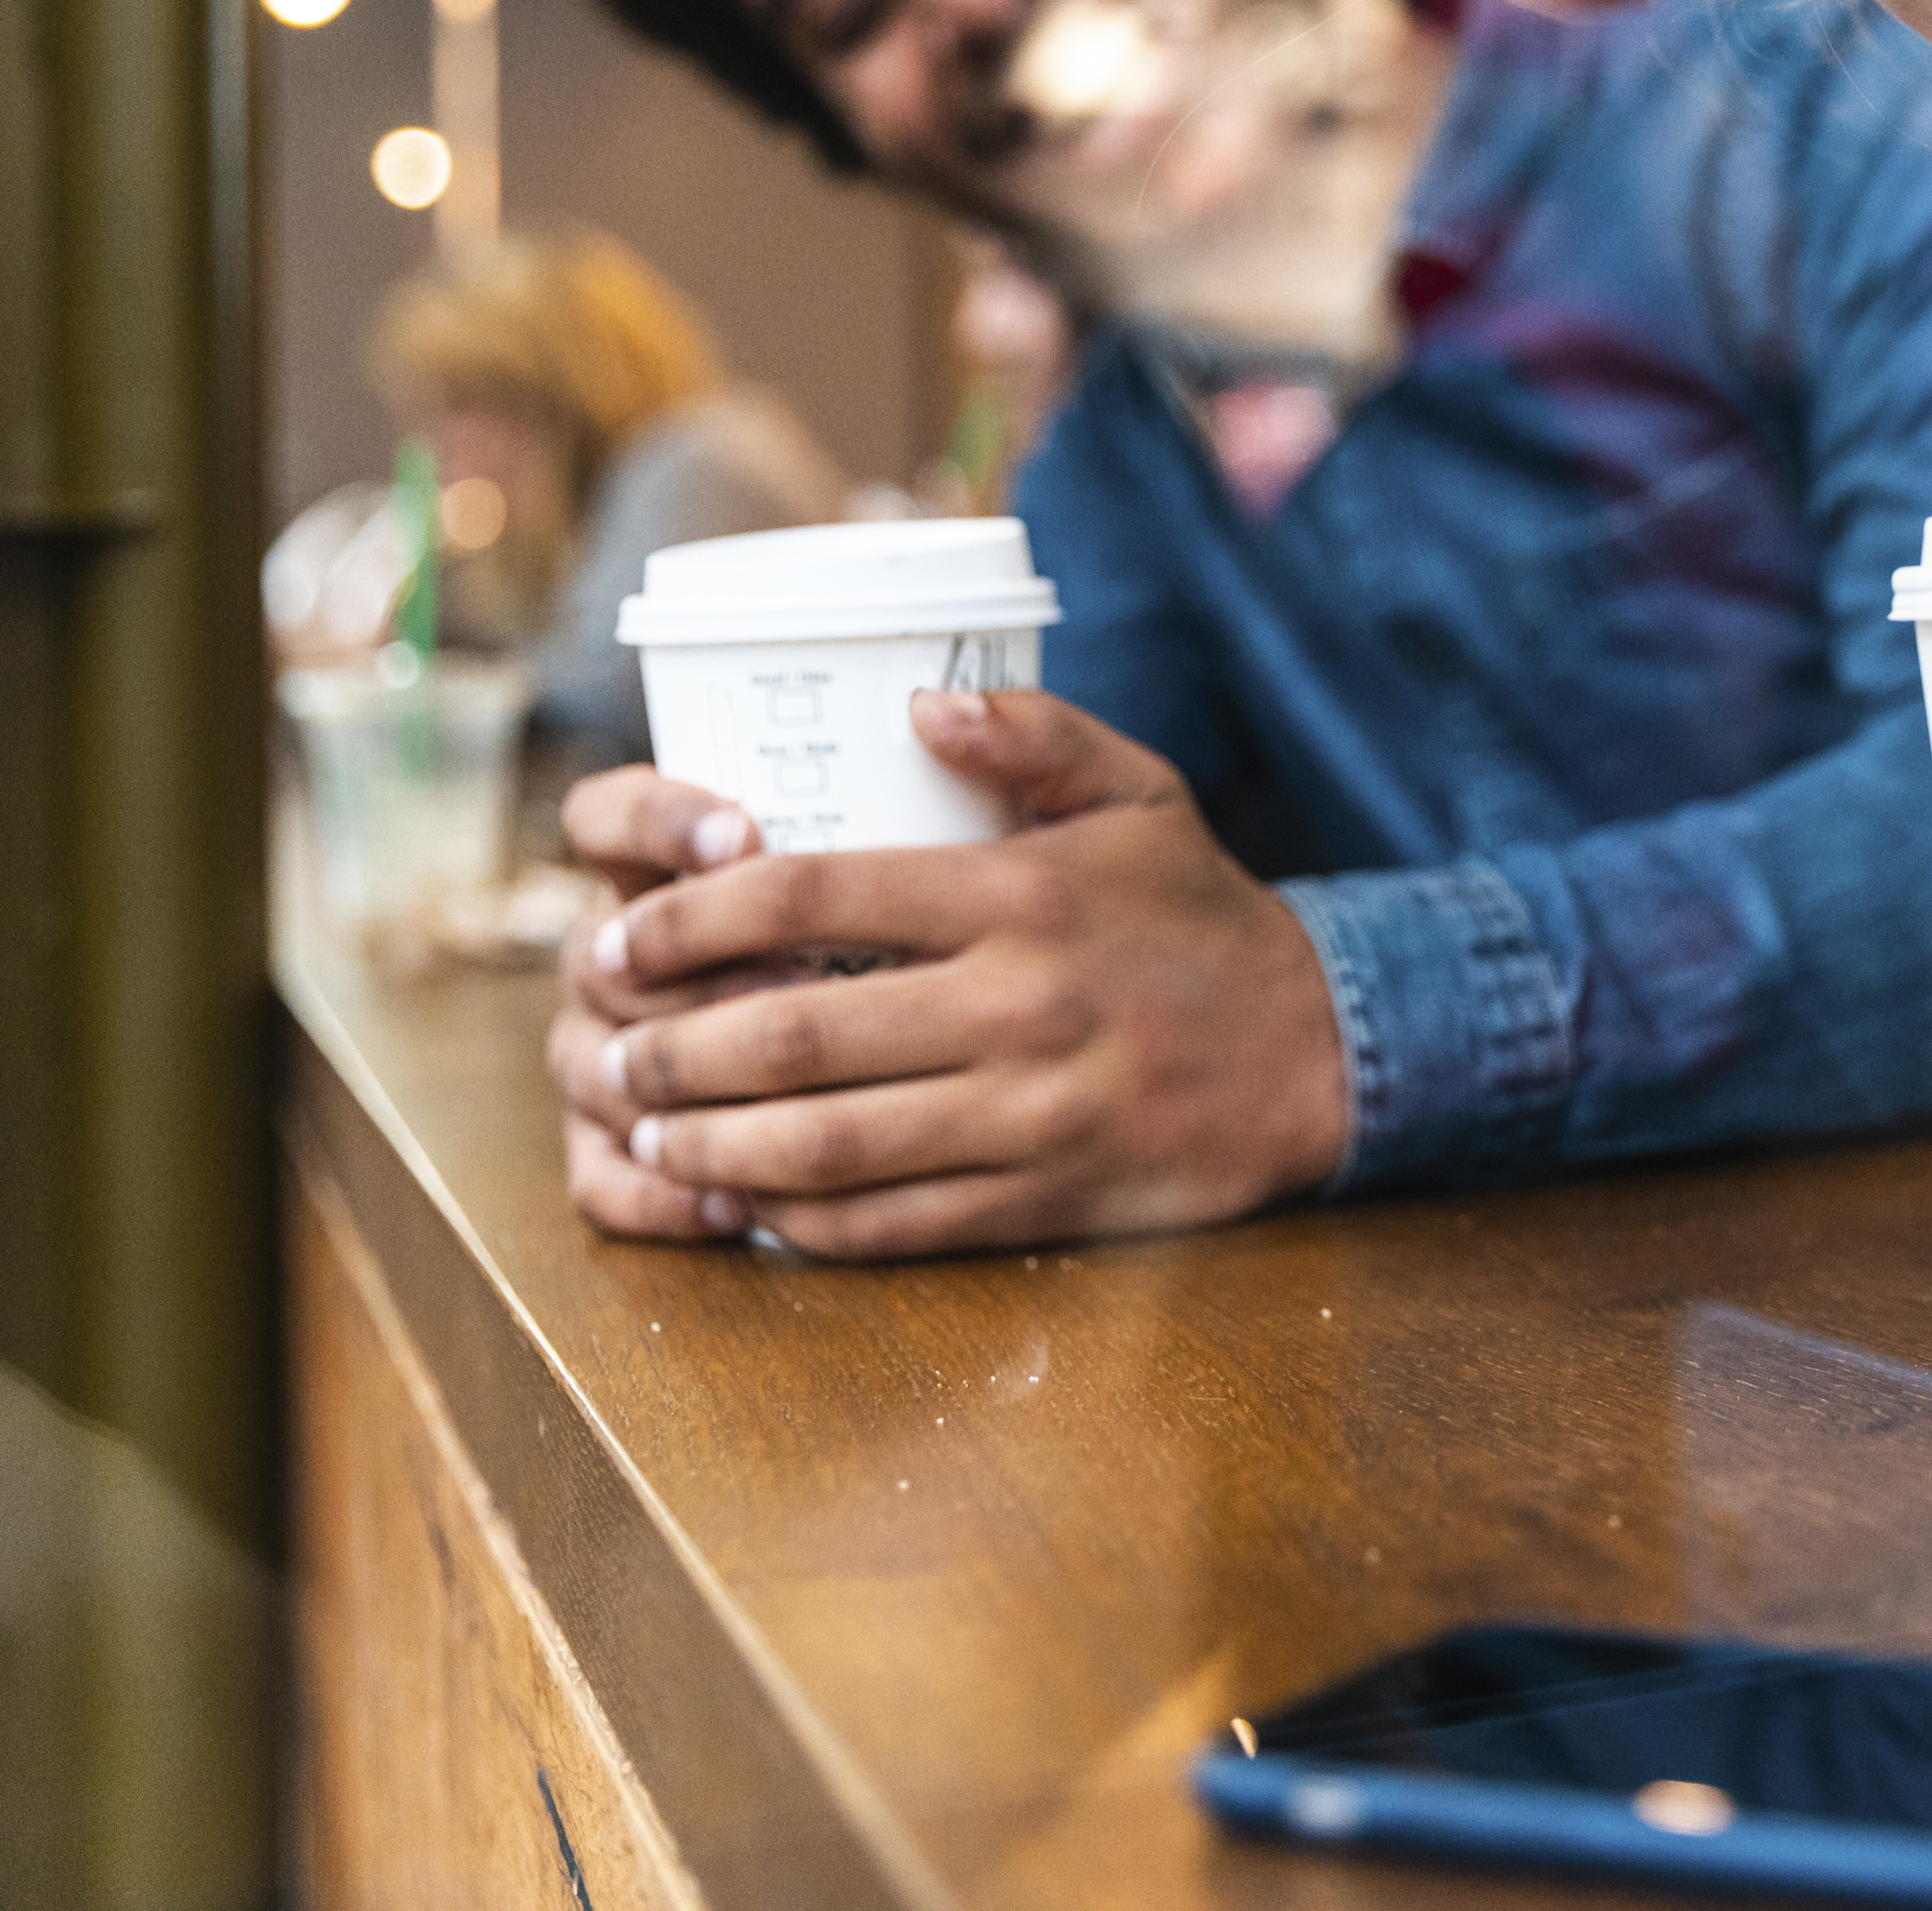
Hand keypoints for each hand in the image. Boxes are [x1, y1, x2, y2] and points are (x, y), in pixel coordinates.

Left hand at [544, 692, 1351, 1256]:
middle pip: (795, 1034)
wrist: (1323, 1054)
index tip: (619, 938)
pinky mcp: (1045, 1198)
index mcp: (1019, 894)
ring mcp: (1030, 1112)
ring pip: (826, 1145)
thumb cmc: (1205, 919)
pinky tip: (743, 1206)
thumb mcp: (1144, 796)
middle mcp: (1018, 1005)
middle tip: (608, 1054)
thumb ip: (1035, 736)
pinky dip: (798, 1223)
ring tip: (647, 1136)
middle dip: (672, 1051)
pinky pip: (891, 1224)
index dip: (688, 919)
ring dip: (711, 1149)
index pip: (809, 894)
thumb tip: (914, 707)